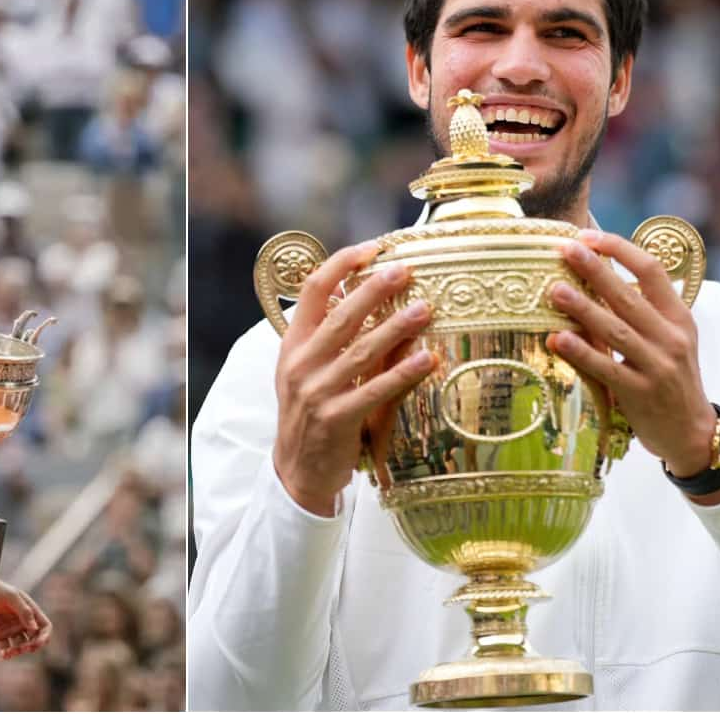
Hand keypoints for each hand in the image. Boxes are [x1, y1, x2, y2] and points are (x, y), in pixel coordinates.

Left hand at [0, 573, 51, 658]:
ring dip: (19, 651)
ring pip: (21, 645)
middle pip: (34, 638)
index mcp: (29, 609)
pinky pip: (6, 648)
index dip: (44, 636)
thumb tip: (35, 629)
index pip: (44, 626)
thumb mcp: (10, 597)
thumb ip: (24, 611)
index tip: (37, 643)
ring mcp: (10, 628)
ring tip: (10, 652)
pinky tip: (3, 655)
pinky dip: (7, 654)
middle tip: (24, 648)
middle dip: (32, 646)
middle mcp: (21, 620)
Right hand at [273, 241, 436, 515]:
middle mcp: (300, 364)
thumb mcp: (308, 370)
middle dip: (374, 289)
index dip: (341, 265)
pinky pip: (374, 391)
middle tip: (404, 269)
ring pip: (361, 351)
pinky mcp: (336, 419)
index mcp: (293, 344)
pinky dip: (403, 374)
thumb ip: (331, 338)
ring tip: (425, 309)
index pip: (312, 291)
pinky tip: (427, 359)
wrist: (296, 471)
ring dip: (396, 327)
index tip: (371, 248)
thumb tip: (368, 297)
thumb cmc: (310, 413)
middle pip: (340, 316)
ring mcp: (316, 392)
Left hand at [546, 229, 716, 480]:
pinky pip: (606, 369)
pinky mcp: (639, 394)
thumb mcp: (667, 338)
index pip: (652, 272)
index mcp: (678, 317)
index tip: (588, 236)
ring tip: (554, 291)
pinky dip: (581, 353)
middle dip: (596, 271)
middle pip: (629, 297)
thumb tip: (595, 271)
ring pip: (616, 331)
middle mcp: (671, 338)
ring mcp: (657, 366)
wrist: (690, 431)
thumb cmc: (669, 375)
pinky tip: (558, 338)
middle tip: (565, 249)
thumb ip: (639, 310)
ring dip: (583, 309)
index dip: (620, 250)